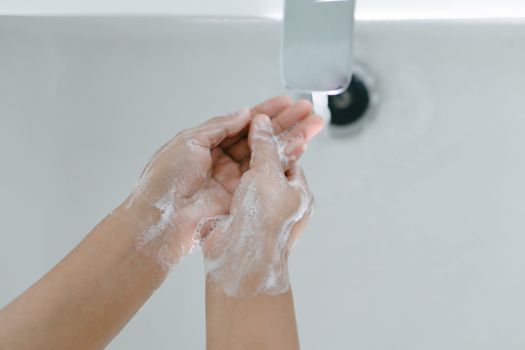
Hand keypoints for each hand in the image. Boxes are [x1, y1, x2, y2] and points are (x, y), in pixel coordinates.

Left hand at [122, 97, 322, 269]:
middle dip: (285, 123)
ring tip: (312, 125)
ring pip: (267, 154)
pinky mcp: (242, 195)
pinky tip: (301, 147)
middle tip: (307, 111)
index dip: (265, 112)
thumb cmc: (165, 179)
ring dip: (290, 139)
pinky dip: (284, 160)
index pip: (242, 124)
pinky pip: (266, 174)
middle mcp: (223, 160)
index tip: (286, 102)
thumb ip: (219, 125)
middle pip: (259, 137)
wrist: (163, 219)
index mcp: (207, 144)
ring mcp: (234, 178)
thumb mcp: (189, 141)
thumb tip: (244, 112)